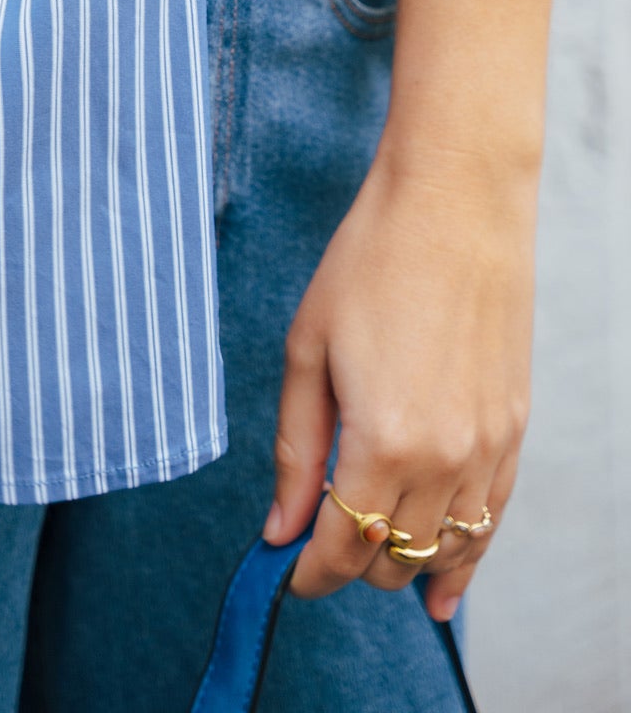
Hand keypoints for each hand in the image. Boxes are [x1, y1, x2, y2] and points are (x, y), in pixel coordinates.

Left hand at [264, 147, 533, 622]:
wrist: (454, 205)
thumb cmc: (369, 263)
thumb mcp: (308, 350)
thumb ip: (295, 450)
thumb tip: (279, 529)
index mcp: (384, 441)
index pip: (341, 547)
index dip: (306, 572)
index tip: (282, 571)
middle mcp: (445, 460)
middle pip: (391, 556)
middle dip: (347, 563)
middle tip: (314, 541)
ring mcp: (488, 449)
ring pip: (444, 550)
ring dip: (400, 562)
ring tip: (365, 557)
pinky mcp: (514, 432)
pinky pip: (491, 522)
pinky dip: (464, 559)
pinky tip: (442, 587)